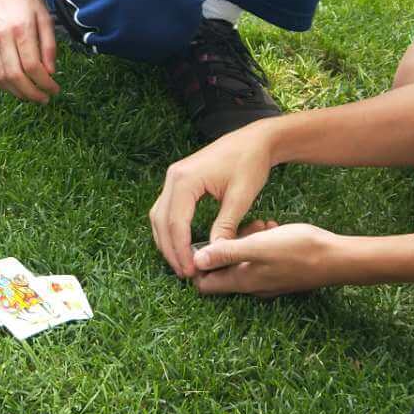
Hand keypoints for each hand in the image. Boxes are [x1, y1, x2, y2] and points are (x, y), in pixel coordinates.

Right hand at [0, 0, 58, 102]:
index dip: (45, 83)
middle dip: (32, 93)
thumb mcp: (45, 18)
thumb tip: (50, 72)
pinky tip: (17, 87)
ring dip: (18, 93)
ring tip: (33, 96)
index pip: (32, 66)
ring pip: (2, 79)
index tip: (55, 89)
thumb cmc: (26, 2)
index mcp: (21, 29)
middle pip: (15, 76)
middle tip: (45, 98)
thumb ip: (49, 46)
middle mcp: (2, 39)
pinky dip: (5, 86)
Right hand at [149, 124, 275, 278]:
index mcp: (185, 180)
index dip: (181, 250)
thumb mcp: (240, 197)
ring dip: (167, 240)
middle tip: (185, 273)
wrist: (254, 140)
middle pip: (161, 221)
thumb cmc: (250, 164)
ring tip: (182, 262)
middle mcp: (173, 177)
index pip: (175, 223)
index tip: (191, 271)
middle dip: (170, 249)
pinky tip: (181, 244)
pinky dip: (170, 228)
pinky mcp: (180, 180)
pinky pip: (167, 208)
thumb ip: (225, 226)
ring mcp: (174, 177)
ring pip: (159, 215)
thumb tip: (215, 253)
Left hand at [191, 222, 343, 296]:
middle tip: (241, 227)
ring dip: (245, 240)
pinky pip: (260, 258)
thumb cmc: (299, 250)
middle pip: (222, 268)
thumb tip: (194, 261)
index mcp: (242, 281)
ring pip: (242, 260)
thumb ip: (226, 253)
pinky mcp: (279, 272)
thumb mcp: (258, 246)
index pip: (204, 284)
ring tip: (261, 224)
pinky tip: (273, 228)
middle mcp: (252, 285)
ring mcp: (267, 280)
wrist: (338, 258)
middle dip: (225, 245)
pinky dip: (261, 242)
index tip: (204, 240)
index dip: (197, 265)